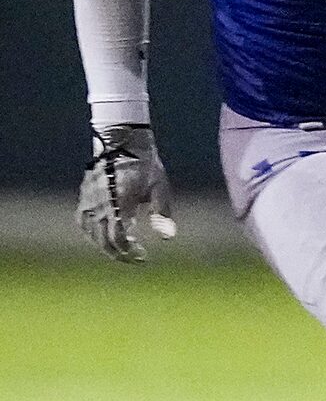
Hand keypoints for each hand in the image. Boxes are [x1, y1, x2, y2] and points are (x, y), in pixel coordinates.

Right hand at [78, 123, 173, 262]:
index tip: (143, 256)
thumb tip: (167, 237)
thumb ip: (162, 213)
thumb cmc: (144, 166)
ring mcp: (89, 201)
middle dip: (119, 253)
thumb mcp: (159, 187)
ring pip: (90, 233)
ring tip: (123, 248)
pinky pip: (82, 222)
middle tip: (135, 257)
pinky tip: (105, 235)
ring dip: (105, 245)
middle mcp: (100, 205)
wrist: (122, 143)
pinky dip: (92, 233)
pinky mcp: (84, 197)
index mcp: (120, 203)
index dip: (129, 252)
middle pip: (103, 240)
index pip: (118, 238)